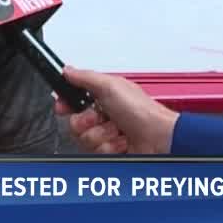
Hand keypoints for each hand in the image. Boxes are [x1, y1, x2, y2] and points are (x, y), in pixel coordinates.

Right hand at [54, 66, 179, 154]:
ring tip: (118, 130)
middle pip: (75, 123)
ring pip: (85, 139)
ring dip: (103, 135)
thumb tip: (67, 70)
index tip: (64, 106)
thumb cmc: (142, 111)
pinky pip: (96, 151)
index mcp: (102, 96)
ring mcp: (107, 135)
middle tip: (103, 117)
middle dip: (89, 121)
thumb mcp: (111, 85)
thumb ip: (85, 77)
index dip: (66, 103)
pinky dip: (110, 146)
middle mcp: (103, 116)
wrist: (158, 138)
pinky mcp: (110, 151)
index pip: (73, 100)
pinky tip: (123, 141)